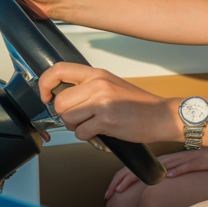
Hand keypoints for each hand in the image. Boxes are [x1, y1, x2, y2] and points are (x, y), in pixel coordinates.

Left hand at [40, 61, 180, 143]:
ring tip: (94, 124)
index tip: (46, 96)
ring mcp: (102, 102)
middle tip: (80, 118)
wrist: (162, 116)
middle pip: (60, 102)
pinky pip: (80, 132)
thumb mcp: (112, 85)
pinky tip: (101, 131)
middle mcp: (98, 84)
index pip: (58, 70)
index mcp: (98, 74)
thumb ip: (88, 86)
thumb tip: (61, 97)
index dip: (45, 84)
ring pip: (68, 118)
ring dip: (76, 127)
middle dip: (65, 115)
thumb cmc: (138, 104)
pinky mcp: (106, 120)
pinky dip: (88, 136)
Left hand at [104, 147, 207, 197]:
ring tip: (123, 188)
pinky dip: (177, 171)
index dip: (121, 179)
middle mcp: (171, 159)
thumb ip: (172, 172)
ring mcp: (184, 160)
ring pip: (157, 168)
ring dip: (138, 178)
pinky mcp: (200, 161)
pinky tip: (168, 177)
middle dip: (120, 181)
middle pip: (140, 168)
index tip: (110, 192)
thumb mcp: (185, 167)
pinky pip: (187, 166)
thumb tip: (160, 181)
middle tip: (108, 194)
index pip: (138, 168)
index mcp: (166, 161)